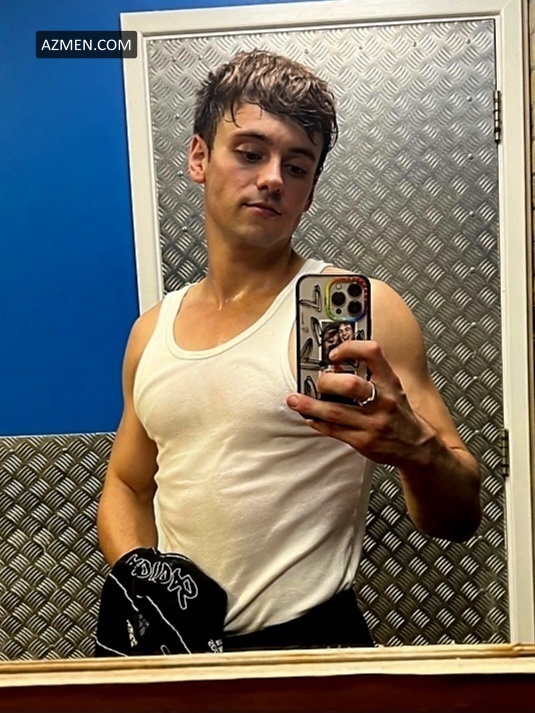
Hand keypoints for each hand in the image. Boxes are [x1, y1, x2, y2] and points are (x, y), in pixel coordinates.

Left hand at [287, 339, 434, 467]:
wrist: (417, 447)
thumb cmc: (399, 413)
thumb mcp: (392, 388)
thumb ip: (369, 375)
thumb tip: (334, 364)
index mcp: (390, 382)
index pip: (372, 353)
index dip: (350, 348)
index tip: (334, 353)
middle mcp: (383, 401)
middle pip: (352, 385)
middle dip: (328, 381)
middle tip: (317, 381)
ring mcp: (373, 423)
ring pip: (336, 412)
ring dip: (310, 405)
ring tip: (294, 400)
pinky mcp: (364, 442)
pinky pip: (335, 431)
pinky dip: (318, 423)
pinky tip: (309, 417)